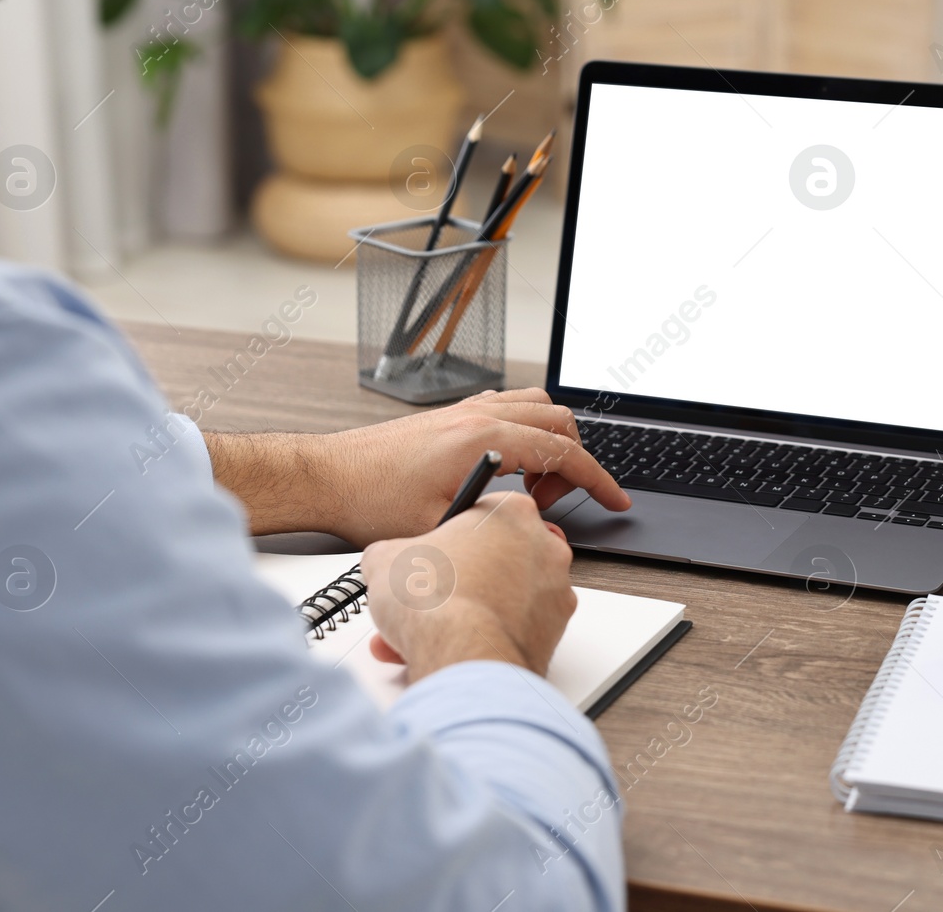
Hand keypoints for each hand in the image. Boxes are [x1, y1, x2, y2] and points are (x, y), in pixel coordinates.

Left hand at [203, 388, 629, 546]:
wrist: (328, 477)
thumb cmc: (370, 499)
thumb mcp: (441, 528)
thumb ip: (497, 528)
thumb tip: (536, 534)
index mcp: (483, 438)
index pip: (563, 452)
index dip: (597, 480)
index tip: (614, 500)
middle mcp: (479, 414)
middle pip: (559, 424)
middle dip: (572, 466)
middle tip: (551, 505)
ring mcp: (466, 410)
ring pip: (538, 408)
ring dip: (550, 445)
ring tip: (530, 488)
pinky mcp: (453, 415)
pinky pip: (511, 409)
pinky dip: (526, 434)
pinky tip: (507, 468)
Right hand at [362, 493, 576, 679]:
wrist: (462, 657)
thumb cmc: (438, 601)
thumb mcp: (387, 558)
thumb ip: (394, 551)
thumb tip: (388, 562)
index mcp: (511, 513)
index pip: (481, 515)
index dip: (451, 538)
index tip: (436, 554)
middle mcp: (544, 548)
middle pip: (496, 558)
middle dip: (460, 580)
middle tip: (428, 598)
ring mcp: (555, 592)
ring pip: (505, 597)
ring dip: (468, 613)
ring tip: (427, 632)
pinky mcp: (555, 633)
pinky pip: (515, 629)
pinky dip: (487, 638)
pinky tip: (451, 648)